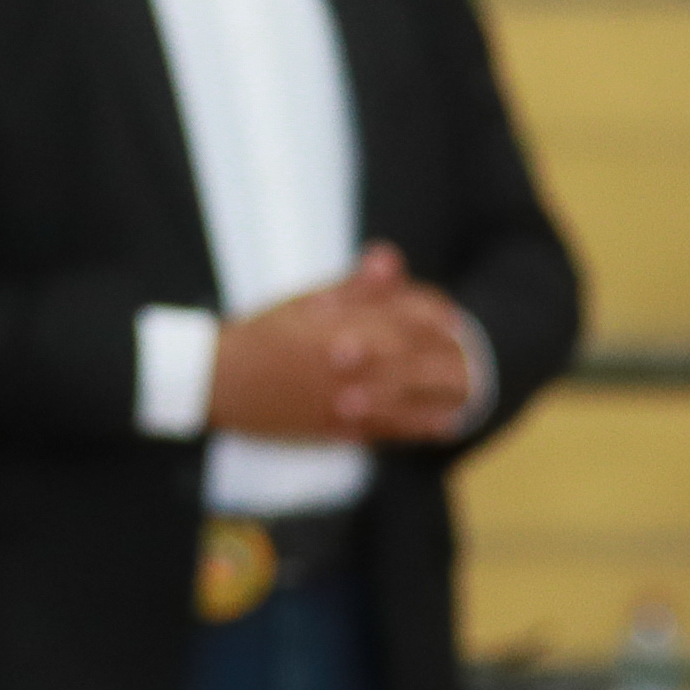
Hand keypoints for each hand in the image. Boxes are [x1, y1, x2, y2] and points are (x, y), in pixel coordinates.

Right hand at [211, 247, 476, 442]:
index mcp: (339, 325)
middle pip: (413, 356)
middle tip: (466, 347)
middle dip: (444, 351)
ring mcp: (343, 399)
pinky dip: (419, 428)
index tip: (446, 311)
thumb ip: (352, 286)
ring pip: (408, 395)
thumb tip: (391, 259)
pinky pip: (388, 430)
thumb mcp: (303, 301)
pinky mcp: (336, 428)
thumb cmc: (260, 335)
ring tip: (470, 386)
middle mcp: (347, 364)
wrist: (218, 382)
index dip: (432, 312)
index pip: (404, 315)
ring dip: (443, 390)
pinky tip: (444, 424)